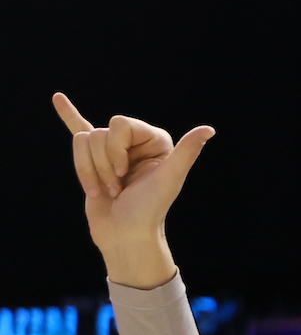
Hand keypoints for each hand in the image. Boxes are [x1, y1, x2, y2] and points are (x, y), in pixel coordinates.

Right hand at [52, 95, 212, 286]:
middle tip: (118, 187)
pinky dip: (68, 115)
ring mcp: (113, 151)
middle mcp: (136, 143)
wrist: (126, 236)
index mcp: (156, 141)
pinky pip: (78, 130)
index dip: (116, 150)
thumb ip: (187, 153)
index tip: (126, 174)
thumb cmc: (148, 210)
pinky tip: (58, 99)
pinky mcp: (93, 160)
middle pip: (99, 134)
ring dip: (89, 171)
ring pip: (82, 142)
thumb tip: (209, 130)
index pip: (120, 124)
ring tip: (107, 190)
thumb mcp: (169, 180)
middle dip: (103, 163)